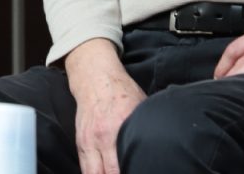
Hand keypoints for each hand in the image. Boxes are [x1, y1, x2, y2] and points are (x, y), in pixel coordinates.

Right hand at [66, 38, 145, 173]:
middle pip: (107, 173)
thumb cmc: (122, 92)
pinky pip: (85, 168)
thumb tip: (163, 148)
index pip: (125, 163)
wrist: (95, 79)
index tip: (139, 171)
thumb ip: (146, 130)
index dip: (133, 171)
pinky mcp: (80, 142)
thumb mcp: (141, 109)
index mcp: (119, 129)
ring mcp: (88, 141)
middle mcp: (101, 138)